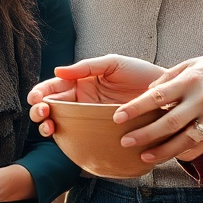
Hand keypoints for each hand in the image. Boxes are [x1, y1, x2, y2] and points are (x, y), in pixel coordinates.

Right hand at [27, 55, 166, 135]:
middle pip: (51, 107)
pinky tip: (61, 137)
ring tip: (48, 127)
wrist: (165, 96)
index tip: (37, 97)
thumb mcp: (113, 64)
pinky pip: (77, 137)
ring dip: (47, 126)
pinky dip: (65, 139)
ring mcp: (89, 118)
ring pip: (59, 124)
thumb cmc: (141, 75)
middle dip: (39, 110)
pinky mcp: (99, 133)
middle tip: (42, 112)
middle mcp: (81, 101)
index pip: (53, 87)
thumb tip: (57, 70)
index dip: (40, 92)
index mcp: (80, 82)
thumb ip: (86, 67)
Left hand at [114, 52, 202, 163]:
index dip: (135, 108)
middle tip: (125, 141)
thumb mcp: (192, 64)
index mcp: (190, 79)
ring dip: (162, 151)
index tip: (117, 117)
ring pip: (184, 140)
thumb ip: (168, 78)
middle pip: (168, 122)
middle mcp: (202, 99)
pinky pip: (200, 147)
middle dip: (144, 134)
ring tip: (144, 156)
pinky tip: (169, 156)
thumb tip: (146, 94)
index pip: (157, 96)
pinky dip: (183, 154)